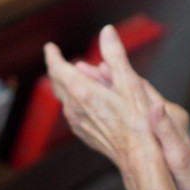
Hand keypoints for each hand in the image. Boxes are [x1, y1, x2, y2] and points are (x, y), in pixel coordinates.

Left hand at [44, 25, 163, 172]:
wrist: (139, 158)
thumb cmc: (138, 123)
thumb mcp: (130, 83)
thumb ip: (116, 56)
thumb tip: (107, 31)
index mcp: (83, 92)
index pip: (58, 69)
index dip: (52, 56)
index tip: (50, 48)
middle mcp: (75, 108)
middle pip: (58, 84)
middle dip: (57, 69)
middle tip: (58, 60)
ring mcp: (78, 123)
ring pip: (65, 99)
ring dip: (67, 85)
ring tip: (73, 77)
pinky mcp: (84, 133)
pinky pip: (72, 113)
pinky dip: (74, 100)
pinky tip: (83, 102)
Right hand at [68, 51, 189, 189]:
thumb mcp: (181, 159)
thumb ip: (169, 133)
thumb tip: (156, 106)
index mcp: (169, 117)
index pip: (140, 90)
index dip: (119, 77)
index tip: (99, 66)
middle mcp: (162, 117)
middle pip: (130, 91)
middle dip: (106, 79)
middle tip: (82, 69)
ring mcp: (155, 126)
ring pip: (126, 102)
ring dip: (105, 91)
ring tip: (82, 81)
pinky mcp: (150, 137)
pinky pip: (126, 117)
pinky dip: (110, 108)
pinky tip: (96, 108)